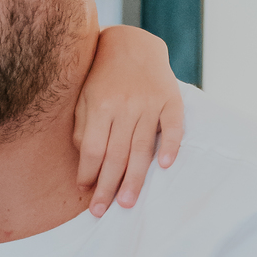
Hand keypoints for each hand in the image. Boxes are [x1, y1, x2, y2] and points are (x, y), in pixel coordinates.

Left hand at [73, 24, 184, 216]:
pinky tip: (165, 166)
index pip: (91, 149)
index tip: (84, 191)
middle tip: (101, 212)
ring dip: (135, 178)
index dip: (87, 173)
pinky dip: (170, 146)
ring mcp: (150, 103)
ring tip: (127, 203)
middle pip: (115, 155)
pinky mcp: (171, 99)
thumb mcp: (84, 98)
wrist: (132, 44)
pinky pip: (173, 127)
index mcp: (100, 106)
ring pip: (141, 148)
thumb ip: (82, 128)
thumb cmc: (101, 77)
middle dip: (107, 186)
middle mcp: (125, 106)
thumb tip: (84, 162)